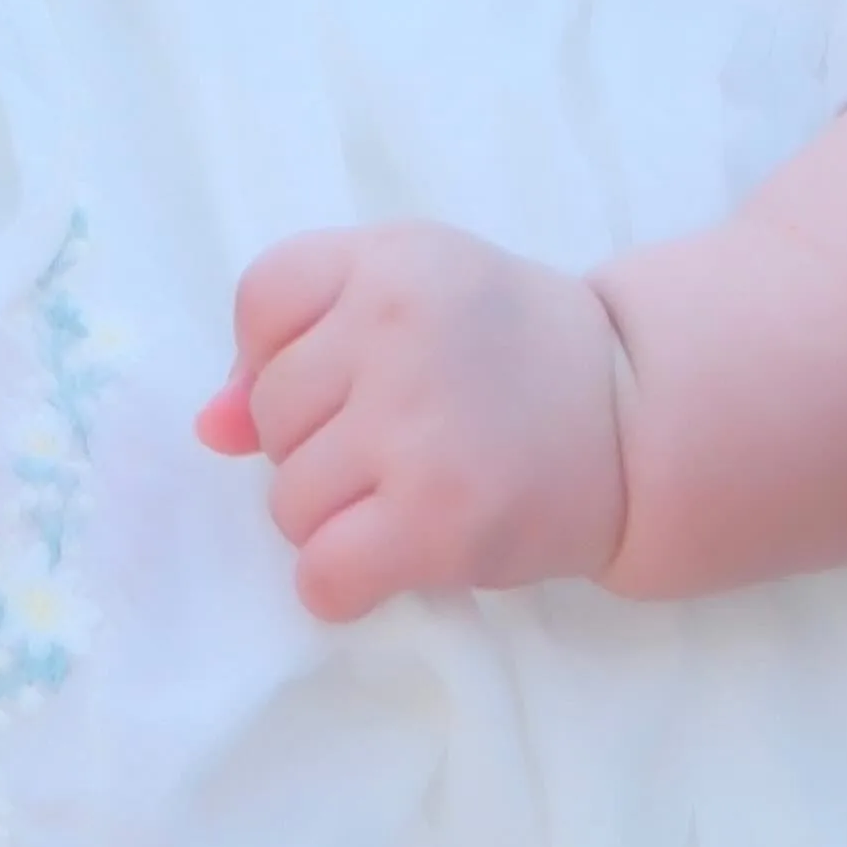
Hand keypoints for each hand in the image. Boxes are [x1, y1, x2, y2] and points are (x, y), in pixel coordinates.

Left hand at [203, 220, 626, 616]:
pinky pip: (324, 573)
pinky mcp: (440, 520)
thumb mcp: (412, 296)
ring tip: (407, 495)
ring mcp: (417, 429)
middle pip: (271, 414)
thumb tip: (212, 426)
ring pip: (288, 501)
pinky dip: (338, 584)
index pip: (261, 301)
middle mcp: (396, 331)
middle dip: (316, 442)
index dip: (280, 352)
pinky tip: (385, 562)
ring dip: (332, 517)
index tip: (344, 376)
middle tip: (397, 442)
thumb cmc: (508, 349)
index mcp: (388, 261)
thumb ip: (303, 336)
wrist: (635, 413)